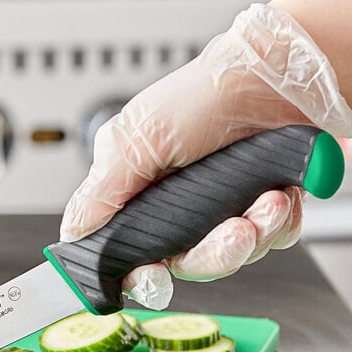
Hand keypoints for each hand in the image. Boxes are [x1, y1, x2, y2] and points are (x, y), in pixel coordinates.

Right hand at [60, 3, 351, 309]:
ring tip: (265, 201)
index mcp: (141, 198)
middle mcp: (180, 210)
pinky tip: (279, 195)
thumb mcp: (137, 138)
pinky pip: (272, 240)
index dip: (142, 275)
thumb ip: (103, 191)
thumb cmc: (202, 95)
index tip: (154, 277)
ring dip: (253, 235)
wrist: (274, 74)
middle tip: (232, 231)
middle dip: (212, 255)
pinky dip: (280, 225)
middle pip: (187, 265)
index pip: (131, 256)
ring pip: (232, 257)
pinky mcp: (262, 209)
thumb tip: (72, 233)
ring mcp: (222, 211)